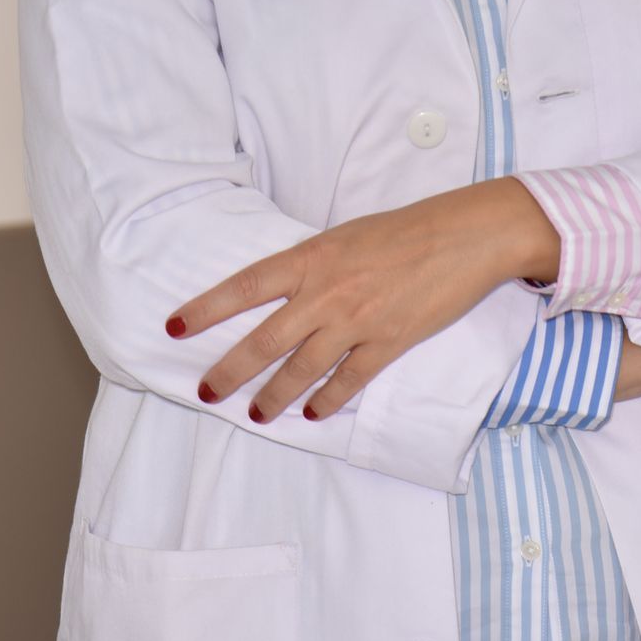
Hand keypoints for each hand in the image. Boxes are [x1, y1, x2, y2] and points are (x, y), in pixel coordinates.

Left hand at [164, 177, 559, 423]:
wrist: (465, 236)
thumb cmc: (407, 228)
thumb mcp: (348, 235)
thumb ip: (315, 265)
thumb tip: (287, 291)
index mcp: (313, 256)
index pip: (246, 286)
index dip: (206, 309)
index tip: (175, 328)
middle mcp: (327, 292)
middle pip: (264, 340)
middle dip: (229, 371)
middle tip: (205, 391)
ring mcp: (357, 321)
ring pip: (301, 370)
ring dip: (273, 396)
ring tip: (255, 412)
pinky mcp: (388, 344)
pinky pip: (347, 381)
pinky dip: (327, 401)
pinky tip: (313, 413)